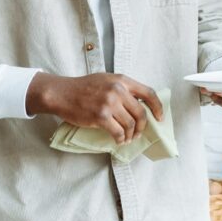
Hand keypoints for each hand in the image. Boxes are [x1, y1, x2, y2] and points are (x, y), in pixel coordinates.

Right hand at [26, 72, 163, 144]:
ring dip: (131, 135)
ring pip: (130, 125)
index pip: (148, 93)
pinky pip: (118, 132)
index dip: (157, 107)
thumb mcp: (106, 80)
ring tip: (126, 139)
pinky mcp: (100, 116)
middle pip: (141, 113)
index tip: (159, 117)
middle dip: (142, 127)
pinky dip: (120, 139)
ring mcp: (109, 103)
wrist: (62, 93)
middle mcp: (118, 90)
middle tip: (138, 133)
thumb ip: (122, 89)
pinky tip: (118, 140)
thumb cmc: (83, 87)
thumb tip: (139, 104)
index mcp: (121, 80)